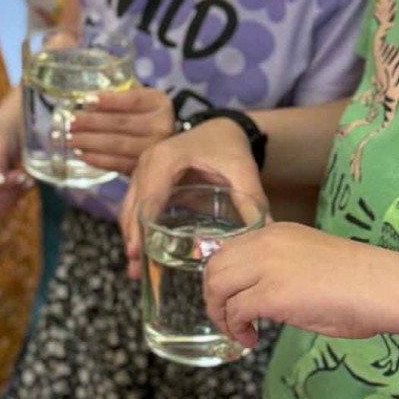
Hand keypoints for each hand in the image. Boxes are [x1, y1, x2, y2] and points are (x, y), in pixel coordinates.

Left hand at [68, 87, 173, 176]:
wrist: (159, 141)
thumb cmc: (141, 113)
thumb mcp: (136, 98)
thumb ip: (118, 95)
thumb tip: (87, 100)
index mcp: (158, 103)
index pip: (133, 100)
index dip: (109, 101)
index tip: (86, 100)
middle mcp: (160, 126)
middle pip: (122, 123)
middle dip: (92, 122)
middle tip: (71, 122)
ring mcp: (153, 150)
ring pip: (117, 144)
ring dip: (90, 142)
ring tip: (71, 139)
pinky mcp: (142, 167)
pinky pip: (117, 164)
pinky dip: (97, 159)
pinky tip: (82, 155)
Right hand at [120, 118, 267, 279]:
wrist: (222, 128)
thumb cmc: (229, 146)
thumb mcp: (242, 169)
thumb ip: (252, 199)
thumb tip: (267, 230)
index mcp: (167, 158)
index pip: (149, 196)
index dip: (142, 226)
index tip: (139, 253)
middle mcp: (149, 161)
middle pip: (134, 204)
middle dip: (133, 237)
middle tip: (136, 271)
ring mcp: (144, 169)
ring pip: (130, 206)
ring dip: (131, 235)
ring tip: (135, 269)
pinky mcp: (146, 177)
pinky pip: (135, 204)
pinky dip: (136, 227)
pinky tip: (142, 251)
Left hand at [204, 222, 398, 349]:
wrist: (382, 286)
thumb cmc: (359, 282)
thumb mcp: (310, 262)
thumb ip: (281, 270)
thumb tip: (262, 296)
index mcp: (277, 232)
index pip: (229, 250)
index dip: (222, 279)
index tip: (231, 301)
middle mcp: (267, 242)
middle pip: (215, 266)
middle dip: (214, 297)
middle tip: (229, 321)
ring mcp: (268, 266)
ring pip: (218, 287)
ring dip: (220, 314)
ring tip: (238, 332)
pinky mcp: (272, 293)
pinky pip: (235, 311)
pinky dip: (236, 329)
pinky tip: (251, 339)